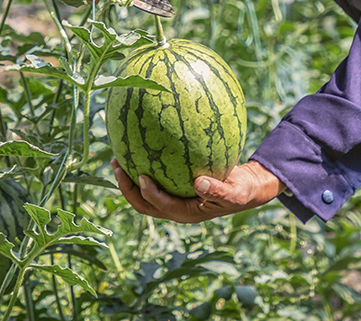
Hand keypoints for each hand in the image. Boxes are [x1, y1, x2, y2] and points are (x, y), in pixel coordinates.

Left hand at [111, 159, 285, 223]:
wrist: (244, 187)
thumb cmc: (240, 190)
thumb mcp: (235, 192)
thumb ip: (219, 190)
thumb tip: (199, 182)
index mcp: (187, 214)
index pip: (162, 206)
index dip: (149, 194)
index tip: (141, 176)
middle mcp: (175, 209)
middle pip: (144, 204)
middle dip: (127, 189)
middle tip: (116, 167)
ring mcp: (172, 199)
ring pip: (143, 195)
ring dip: (127, 180)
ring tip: (116, 159)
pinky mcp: (173, 188)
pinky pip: (153, 180)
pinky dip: (142, 166)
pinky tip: (137, 146)